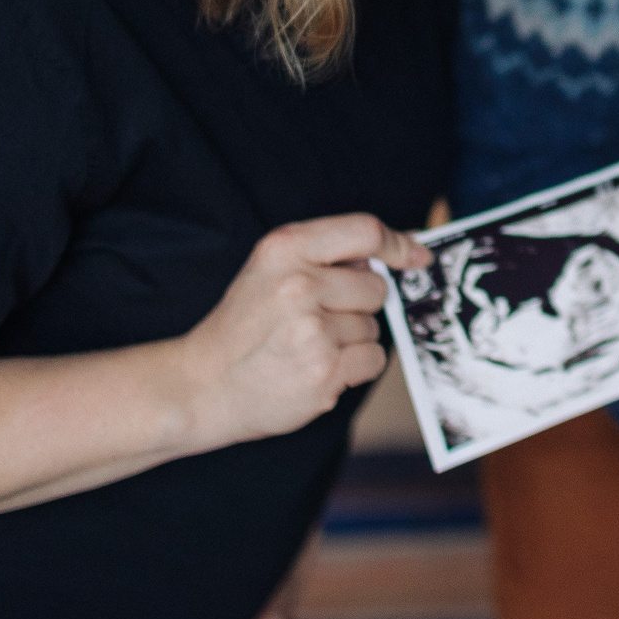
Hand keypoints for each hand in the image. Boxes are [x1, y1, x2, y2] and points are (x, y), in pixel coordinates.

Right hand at [174, 214, 425, 451]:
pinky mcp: (324, 371)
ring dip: (352, 340)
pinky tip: (318, 368)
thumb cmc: (241, 329)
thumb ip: (322, 256)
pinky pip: (374, 360)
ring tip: (307, 347)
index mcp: (283, 249)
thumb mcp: (268, 270)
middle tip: (315, 321)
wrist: (201, 386)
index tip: (416, 256)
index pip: (365, 231)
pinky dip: (355, 368)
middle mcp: (299, 284)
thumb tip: (387, 257)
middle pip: (376, 287)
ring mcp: (312, 330)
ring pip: (374, 327)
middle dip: (357, 306)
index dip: (398, 244)